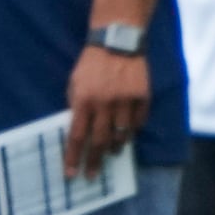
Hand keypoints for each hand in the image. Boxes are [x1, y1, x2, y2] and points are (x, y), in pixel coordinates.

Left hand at [65, 47, 148, 177]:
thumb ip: (76, 105)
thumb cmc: (92, 63)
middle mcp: (104, 103)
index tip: (71, 175)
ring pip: (121, 135)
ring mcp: (126, 100)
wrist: (117, 39)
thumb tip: (78, 131)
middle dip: (94, 161)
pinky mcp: (143, 96)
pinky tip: (127, 132)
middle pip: (99, 141)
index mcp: (83, 99)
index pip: (76, 136)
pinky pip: (138, 122)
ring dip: (115, 147)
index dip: (73, 157)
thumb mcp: (75, 82)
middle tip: (92, 175)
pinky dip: (132, 130)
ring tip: (111, 153)